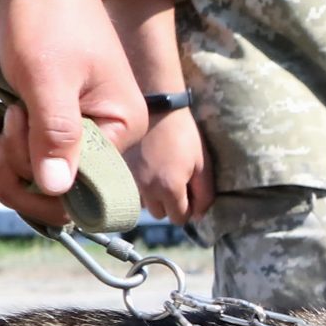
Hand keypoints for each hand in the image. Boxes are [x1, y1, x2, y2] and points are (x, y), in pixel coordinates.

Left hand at [0, 0, 146, 226]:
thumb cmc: (48, 15)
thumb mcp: (50, 78)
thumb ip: (56, 137)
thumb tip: (57, 192)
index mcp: (120, 127)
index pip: (84, 192)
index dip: (39, 185)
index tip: (12, 141)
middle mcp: (97, 133)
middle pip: (49, 190)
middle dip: (10, 169)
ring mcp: (61, 126)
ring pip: (19, 174)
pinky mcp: (31, 116)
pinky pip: (3, 150)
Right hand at [128, 104, 213, 224]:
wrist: (157, 107)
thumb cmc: (183, 133)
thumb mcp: (202, 163)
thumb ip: (204, 194)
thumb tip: (199, 216)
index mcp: (170, 188)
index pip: (179, 218)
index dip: (187, 209)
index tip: (189, 194)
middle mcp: (147, 189)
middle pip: (160, 214)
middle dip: (169, 204)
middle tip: (175, 183)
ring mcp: (131, 180)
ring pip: (144, 203)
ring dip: (152, 196)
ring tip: (159, 174)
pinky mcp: (120, 170)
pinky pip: (131, 189)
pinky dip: (139, 185)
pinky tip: (147, 168)